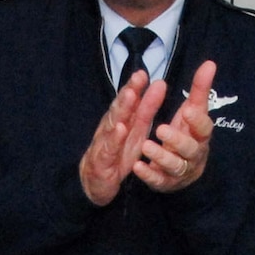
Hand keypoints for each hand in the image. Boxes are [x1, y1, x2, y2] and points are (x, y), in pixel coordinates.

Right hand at [80, 69, 170, 205]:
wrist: (95, 181)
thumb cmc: (117, 153)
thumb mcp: (137, 131)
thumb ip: (146, 109)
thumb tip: (159, 84)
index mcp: (122, 120)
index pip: (128, 100)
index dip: (135, 86)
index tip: (144, 72)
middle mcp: (112, 128)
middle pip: (120, 107)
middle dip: (129, 91)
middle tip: (138, 77)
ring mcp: (106, 143)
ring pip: (113, 123)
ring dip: (122, 109)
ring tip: (131, 96)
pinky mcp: (103, 161)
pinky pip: (110, 148)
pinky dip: (114, 138)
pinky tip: (120, 129)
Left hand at [132, 58, 216, 194]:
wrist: (184, 169)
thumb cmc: (187, 134)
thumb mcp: (193, 111)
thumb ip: (200, 89)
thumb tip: (210, 63)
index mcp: (200, 136)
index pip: (204, 129)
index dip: (197, 121)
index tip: (187, 110)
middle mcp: (193, 155)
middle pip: (190, 149)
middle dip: (177, 140)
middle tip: (161, 129)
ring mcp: (180, 170)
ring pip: (175, 166)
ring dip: (161, 157)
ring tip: (146, 146)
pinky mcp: (166, 182)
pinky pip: (159, 181)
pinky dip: (149, 175)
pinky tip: (137, 166)